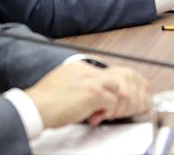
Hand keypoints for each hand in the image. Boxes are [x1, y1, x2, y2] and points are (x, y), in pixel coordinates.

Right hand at [26, 62, 150, 128]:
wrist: (33, 107)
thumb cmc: (44, 102)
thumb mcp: (65, 84)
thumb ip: (82, 85)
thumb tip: (97, 96)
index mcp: (82, 67)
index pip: (110, 74)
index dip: (119, 87)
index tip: (125, 95)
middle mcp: (90, 70)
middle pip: (121, 77)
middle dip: (128, 93)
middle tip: (129, 106)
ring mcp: (94, 80)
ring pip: (120, 91)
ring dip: (118, 104)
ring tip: (110, 114)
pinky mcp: (95, 92)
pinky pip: (113, 102)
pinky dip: (109, 111)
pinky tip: (96, 117)